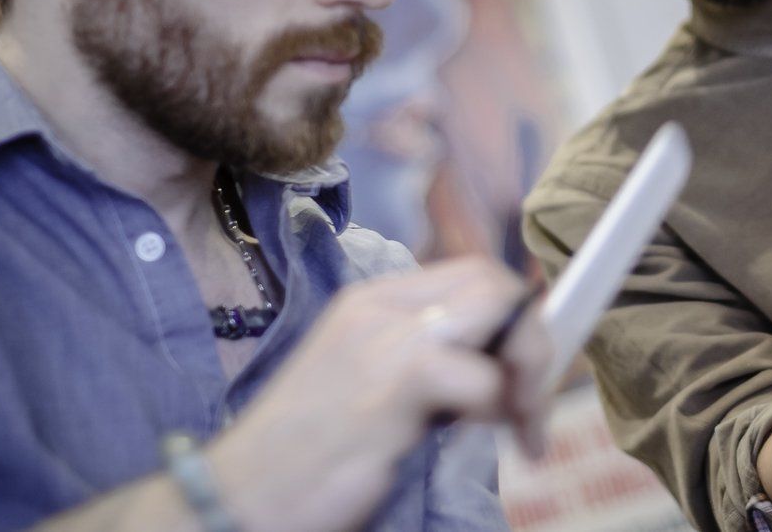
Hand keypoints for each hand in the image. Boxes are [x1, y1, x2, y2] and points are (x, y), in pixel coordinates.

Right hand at [207, 257, 551, 531]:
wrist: (238, 496)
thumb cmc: (306, 455)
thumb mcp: (371, 387)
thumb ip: (428, 361)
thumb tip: (503, 366)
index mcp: (374, 302)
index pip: (473, 275)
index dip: (515, 320)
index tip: (525, 377)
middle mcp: (380, 307)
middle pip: (493, 282)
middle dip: (532, 341)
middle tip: (529, 407)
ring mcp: (385, 339)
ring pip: (499, 313)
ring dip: (528, 375)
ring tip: (522, 431)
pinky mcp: (392, 382)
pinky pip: (481, 379)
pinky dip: (496, 412)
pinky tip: (477, 447)